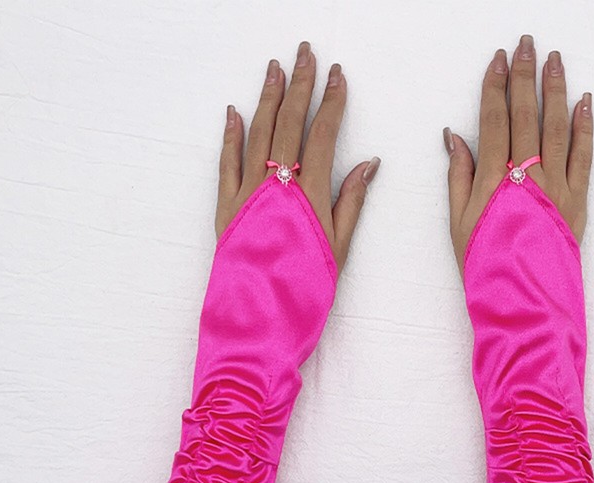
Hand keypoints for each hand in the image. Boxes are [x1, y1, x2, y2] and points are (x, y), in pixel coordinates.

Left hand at [215, 41, 380, 272]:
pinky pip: (227, 162)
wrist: (261, 320)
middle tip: (305, 52)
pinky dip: (231, 135)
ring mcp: (247, 194)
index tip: (338, 75)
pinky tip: (234, 112)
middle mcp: (276, 186)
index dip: (331, 102)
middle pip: (288, 123)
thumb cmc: (305, 290)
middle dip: (298, 85)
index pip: (322, 135)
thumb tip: (368, 163)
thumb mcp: (339, 249)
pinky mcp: (226, 207)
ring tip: (274, 68)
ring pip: (257, 134)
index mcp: (309, 195)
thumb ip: (351, 203)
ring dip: (267, 98)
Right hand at [445, 34, 592, 271]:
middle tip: (527, 43)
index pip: (494, 121)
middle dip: (525, 76)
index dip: (495, 87)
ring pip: (557, 127)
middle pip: (526, 115)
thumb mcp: (459, 225)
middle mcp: (526, 176)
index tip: (498, 59)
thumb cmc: (486, 267)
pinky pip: (583, 155)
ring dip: (556, 90)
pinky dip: (585, 127)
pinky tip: (584, 102)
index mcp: (493, 181)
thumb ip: (459, 178)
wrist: (523, 302)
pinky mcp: (577, 201)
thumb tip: (455, 138)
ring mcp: (555, 187)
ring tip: (555, 60)